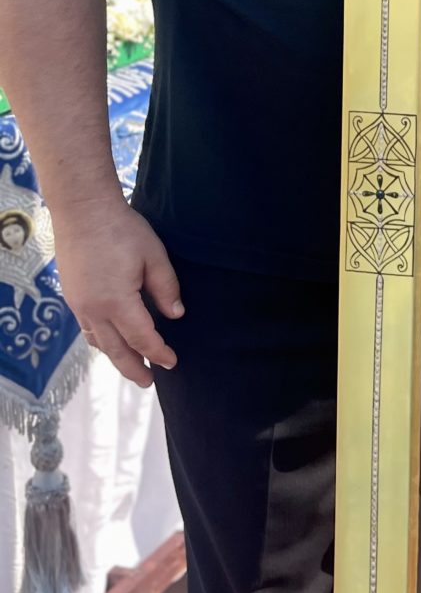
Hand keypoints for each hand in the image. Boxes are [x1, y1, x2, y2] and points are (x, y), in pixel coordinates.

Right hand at [51, 201, 182, 388]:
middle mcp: (94, 310)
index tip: (173, 361)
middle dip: (134, 368)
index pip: (142, 338)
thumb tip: (175, 315)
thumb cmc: (122, 230)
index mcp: (117, 303)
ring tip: (132, 366)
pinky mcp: (72, 296)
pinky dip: (100, 341)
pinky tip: (109, 341)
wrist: (82, 210)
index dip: (158, 353)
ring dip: (116, 357)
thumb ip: (166, 288)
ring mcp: (79, 304)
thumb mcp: (154, 256)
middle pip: (116, 350)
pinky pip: (87, 329)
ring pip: (98, 342)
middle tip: (149, 382)